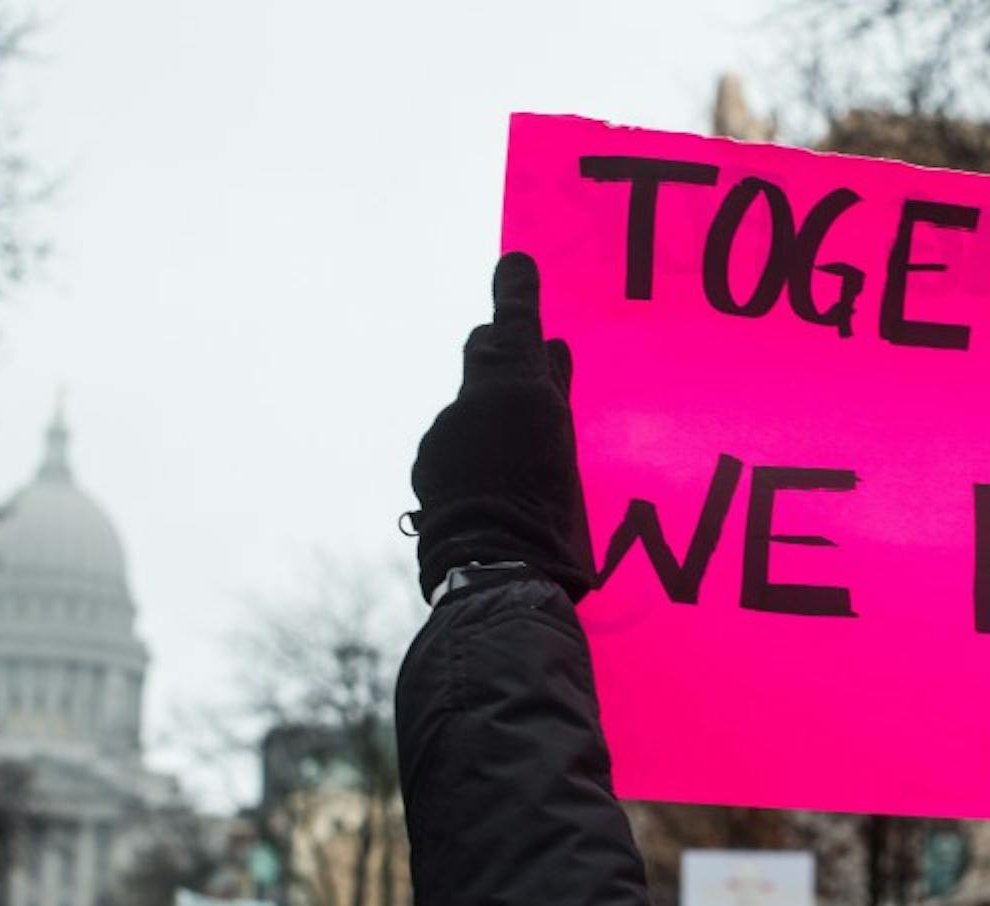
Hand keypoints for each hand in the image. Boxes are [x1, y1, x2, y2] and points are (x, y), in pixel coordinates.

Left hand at [410, 252, 593, 601]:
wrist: (498, 559)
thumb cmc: (546, 503)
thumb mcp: (561, 436)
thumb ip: (554, 383)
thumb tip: (550, 342)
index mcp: (514, 385)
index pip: (511, 323)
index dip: (516, 295)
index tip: (516, 263)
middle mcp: (472, 398)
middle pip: (483, 353)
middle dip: (500, 354)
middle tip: (529, 370)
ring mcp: (444, 431)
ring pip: (468, 405)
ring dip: (487, 416)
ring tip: (516, 454)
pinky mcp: (427, 464)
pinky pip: (451, 443)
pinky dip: (470, 452)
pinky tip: (491, 482)